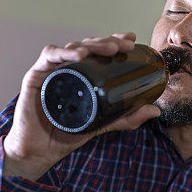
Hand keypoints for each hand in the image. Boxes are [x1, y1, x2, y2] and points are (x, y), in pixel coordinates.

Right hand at [3, 32, 160, 180]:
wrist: (40, 150)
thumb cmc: (66, 133)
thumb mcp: (102, 124)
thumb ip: (125, 117)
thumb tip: (154, 110)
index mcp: (83, 75)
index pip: (99, 52)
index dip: (115, 41)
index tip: (131, 40)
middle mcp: (68, 68)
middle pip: (88, 46)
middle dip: (107, 42)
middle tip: (123, 46)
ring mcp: (52, 70)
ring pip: (72, 47)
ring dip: (91, 44)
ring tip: (107, 49)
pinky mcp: (36, 76)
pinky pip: (49, 57)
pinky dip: (63, 52)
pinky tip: (78, 53)